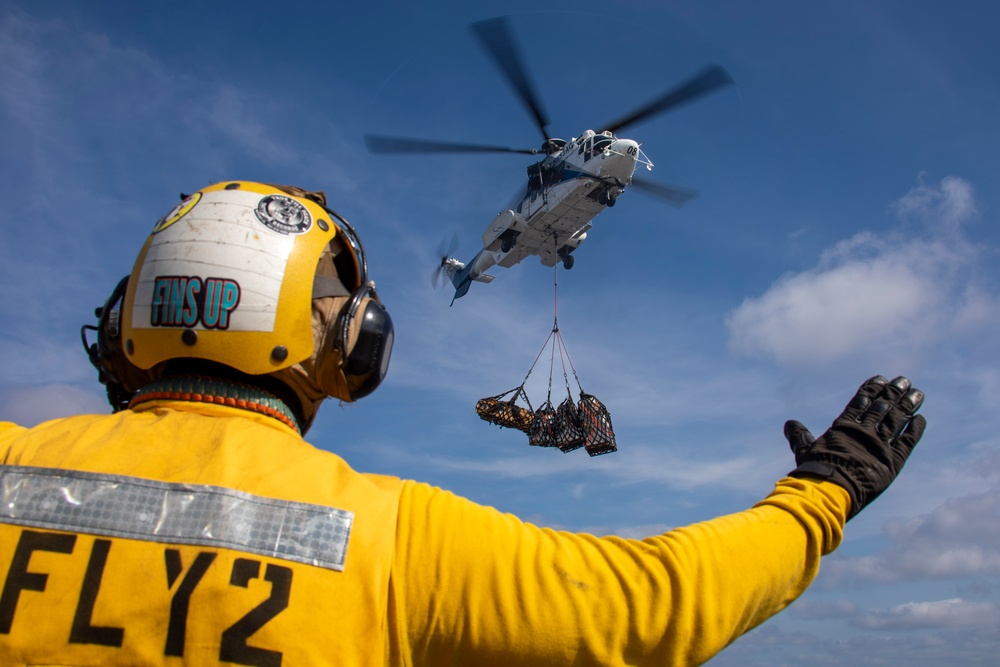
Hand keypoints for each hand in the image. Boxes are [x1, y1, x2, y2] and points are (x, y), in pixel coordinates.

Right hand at [784, 376, 925, 519]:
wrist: (830, 490)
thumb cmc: (814, 472)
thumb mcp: (804, 451)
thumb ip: (800, 436)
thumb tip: (789, 423)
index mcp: (843, 427)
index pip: (860, 403)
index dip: (872, 390)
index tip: (881, 379)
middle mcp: (864, 432)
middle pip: (882, 407)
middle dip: (893, 393)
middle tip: (904, 380)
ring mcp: (880, 445)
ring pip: (897, 419)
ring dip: (908, 405)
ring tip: (917, 393)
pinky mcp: (893, 460)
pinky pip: (907, 442)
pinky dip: (914, 430)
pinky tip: (920, 419)